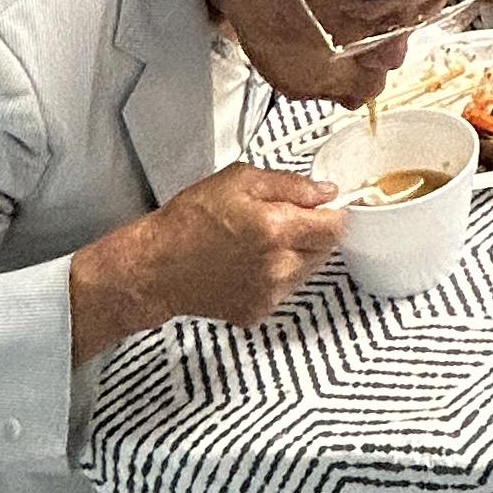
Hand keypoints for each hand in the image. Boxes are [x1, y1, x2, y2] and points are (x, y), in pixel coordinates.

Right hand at [68, 164, 341, 359]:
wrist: (156, 265)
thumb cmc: (188, 221)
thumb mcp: (239, 180)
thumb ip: (290, 184)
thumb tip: (325, 192)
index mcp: (277, 228)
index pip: (336, 225)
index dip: (333, 212)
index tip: (324, 207)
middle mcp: (278, 265)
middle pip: (326, 250)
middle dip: (314, 232)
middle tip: (285, 221)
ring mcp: (269, 292)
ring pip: (308, 271)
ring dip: (298, 254)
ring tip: (262, 241)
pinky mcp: (258, 311)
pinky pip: (286, 290)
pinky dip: (278, 276)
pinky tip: (250, 263)